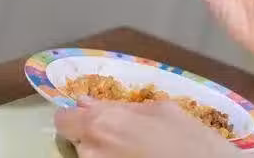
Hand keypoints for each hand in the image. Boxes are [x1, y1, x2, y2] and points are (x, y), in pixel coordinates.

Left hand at [54, 98, 238, 157]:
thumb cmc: (189, 139)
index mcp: (101, 123)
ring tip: (137, 152)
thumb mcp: (160, 110)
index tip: (90, 119)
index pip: (63, 120)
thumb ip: (119, 105)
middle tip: (125, 139)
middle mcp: (92, 151)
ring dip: (107, 153)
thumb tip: (86, 102)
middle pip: (79, 141)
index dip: (76, 118)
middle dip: (96, 138)